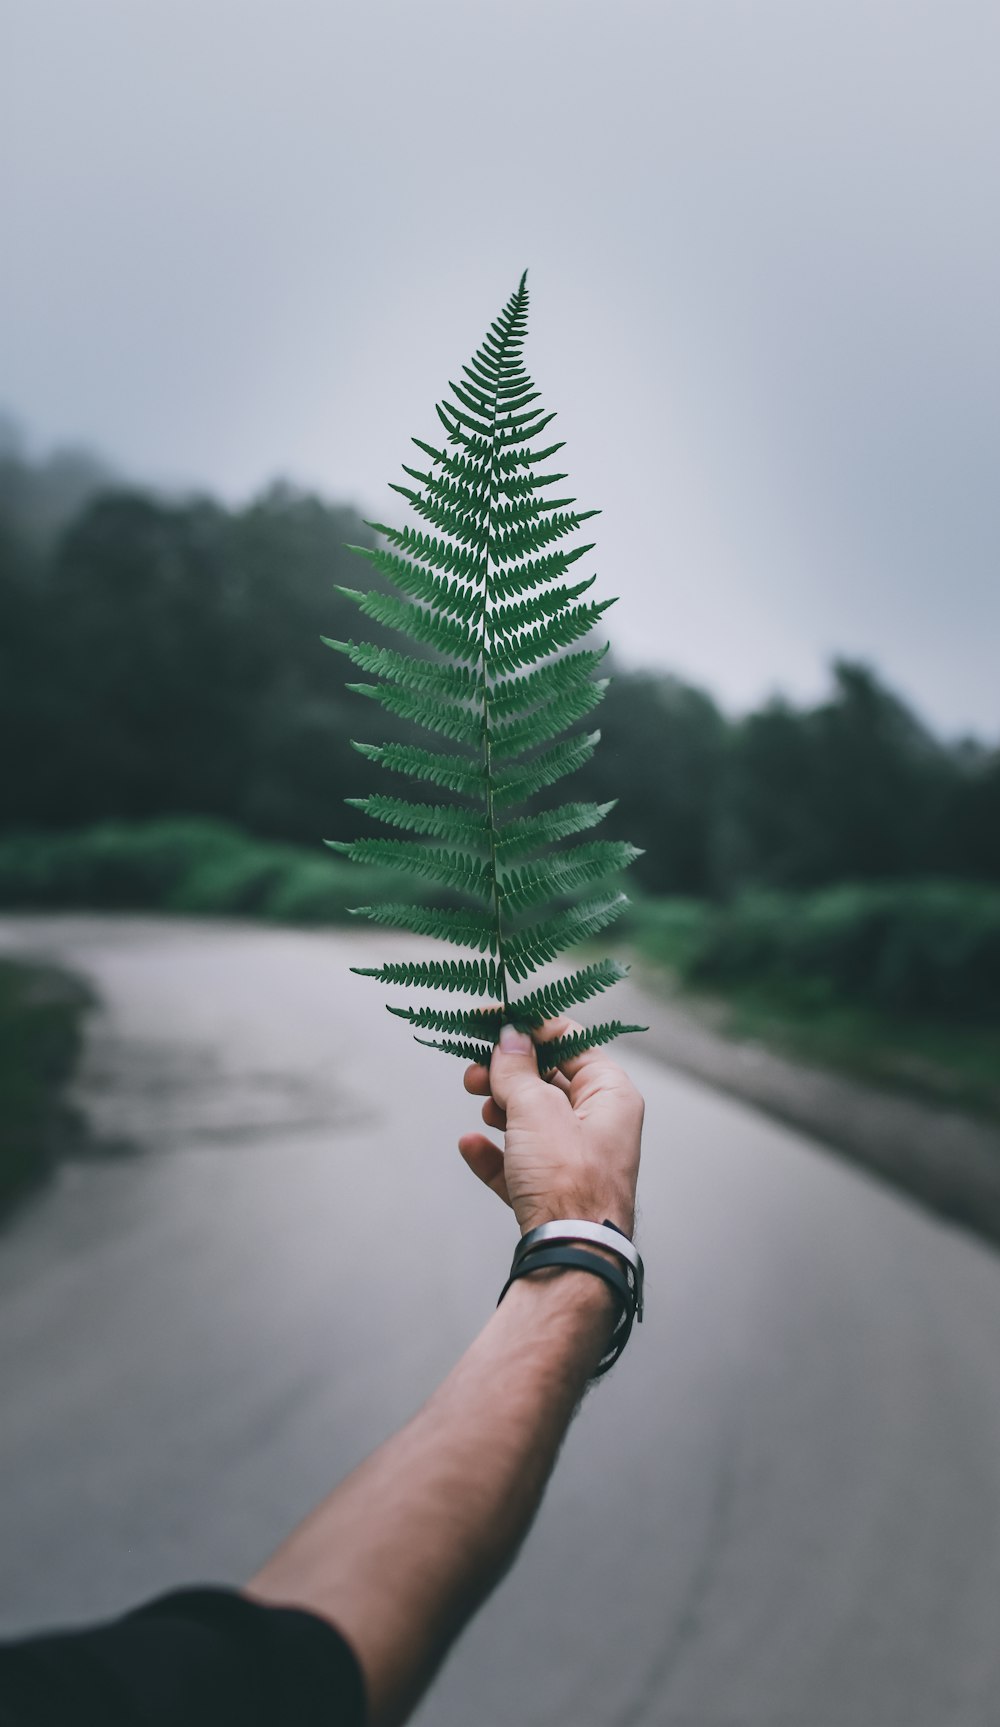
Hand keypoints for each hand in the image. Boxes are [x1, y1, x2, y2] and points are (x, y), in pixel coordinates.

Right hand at [459, 1015, 643, 1237]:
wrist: (570, 1259)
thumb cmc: (566, 1179)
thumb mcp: (536, 1110)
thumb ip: (518, 1069)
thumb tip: (509, 1035)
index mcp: (610, 1096)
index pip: (571, 1041)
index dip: (529, 1027)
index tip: (490, 1019)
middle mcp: (598, 1125)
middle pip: (548, 1081)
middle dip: (507, 1072)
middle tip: (472, 1070)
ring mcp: (575, 1161)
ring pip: (531, 1120)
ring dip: (500, 1108)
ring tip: (479, 1105)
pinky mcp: (552, 1193)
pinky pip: (519, 1163)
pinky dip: (494, 1153)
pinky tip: (470, 1146)